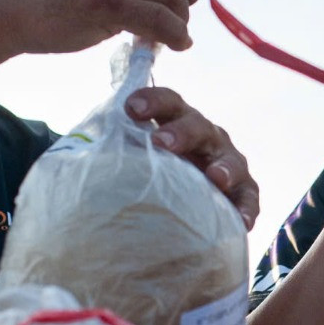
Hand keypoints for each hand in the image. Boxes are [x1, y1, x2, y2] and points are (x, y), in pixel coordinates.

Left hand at [124, 86, 259, 229]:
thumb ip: (115, 150)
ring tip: (215, 178)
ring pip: (229, 160)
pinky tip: (241, 222)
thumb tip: (75, 153)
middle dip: (180, 132)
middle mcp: (205, 136)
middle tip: (161, 142)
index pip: (167, 102)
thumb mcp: (131, 159)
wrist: (173, 206)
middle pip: (197, 125)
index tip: (131, 107)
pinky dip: (246, 209)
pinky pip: (248, 199)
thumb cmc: (147, 175)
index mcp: (175, 121)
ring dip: (223, 167)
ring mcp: (227, 163)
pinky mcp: (243, 192)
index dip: (151, 101)